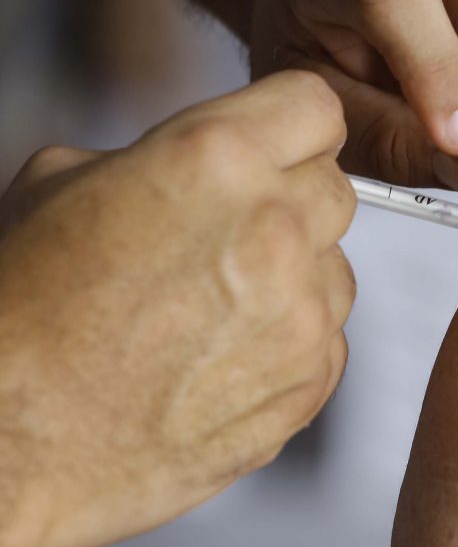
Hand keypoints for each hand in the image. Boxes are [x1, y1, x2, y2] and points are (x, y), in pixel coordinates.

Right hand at [0, 72, 354, 546]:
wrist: (15, 440)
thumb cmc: (25, 320)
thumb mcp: (63, 181)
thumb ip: (159, 153)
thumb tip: (194, 158)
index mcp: (216, 160)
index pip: (315, 106)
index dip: (292, 122)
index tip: (284, 140)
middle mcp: (274, 230)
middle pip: (333, 185)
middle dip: (290, 198)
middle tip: (234, 229)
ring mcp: (301, 312)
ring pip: (336, 265)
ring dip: (296, 273)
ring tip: (219, 303)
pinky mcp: (308, 380)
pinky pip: (330, 336)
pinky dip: (292, 340)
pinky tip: (227, 351)